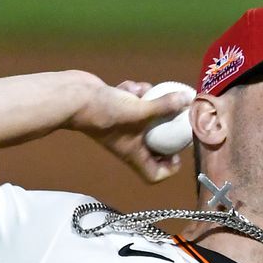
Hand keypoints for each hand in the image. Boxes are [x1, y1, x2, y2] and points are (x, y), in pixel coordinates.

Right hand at [68, 80, 191, 182]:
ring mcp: (122, 125)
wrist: (74, 97)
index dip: (169, 168)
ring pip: (146, 118)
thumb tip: (188, 99)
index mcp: (133, 154)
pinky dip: (135, 93)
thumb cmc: (104, 112)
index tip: (178, 152)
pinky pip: (134, 102)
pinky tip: (129, 87)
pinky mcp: (116, 108)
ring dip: (151, 103)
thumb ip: (165, 105)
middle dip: (166, 128)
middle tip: (177, 116)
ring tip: (146, 93)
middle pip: (155, 146)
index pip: (154, 175)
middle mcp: (128, 143)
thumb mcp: (140, 110)